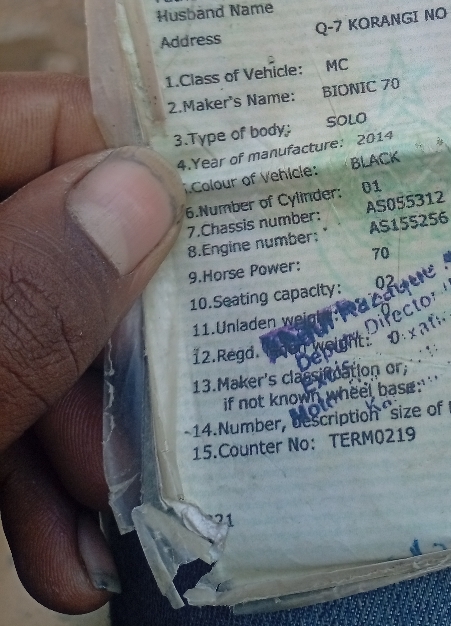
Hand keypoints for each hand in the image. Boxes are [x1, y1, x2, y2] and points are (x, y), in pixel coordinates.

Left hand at [0, 73, 183, 613]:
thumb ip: (13, 304)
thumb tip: (147, 191)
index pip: (42, 120)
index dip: (132, 185)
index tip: (208, 272)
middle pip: (44, 241)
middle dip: (107, 350)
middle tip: (158, 441)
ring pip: (19, 327)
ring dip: (72, 433)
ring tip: (110, 531)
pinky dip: (18, 469)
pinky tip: (54, 552)